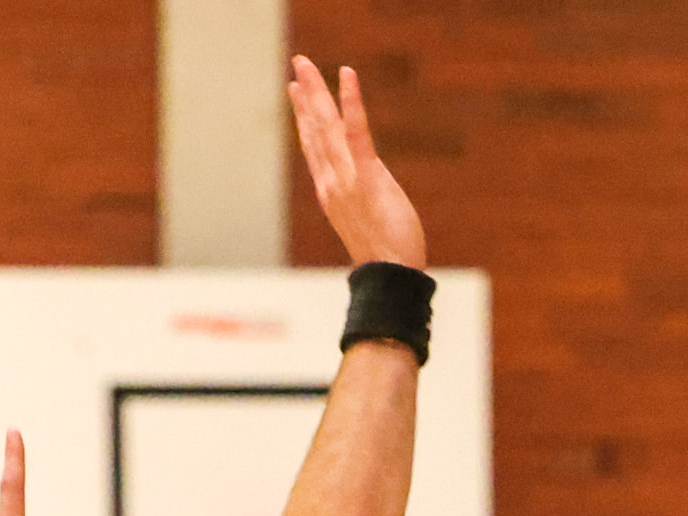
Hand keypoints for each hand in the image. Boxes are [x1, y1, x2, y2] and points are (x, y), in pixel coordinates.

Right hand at [289, 59, 426, 269]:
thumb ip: (363, 198)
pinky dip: (351, 103)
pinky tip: (346, 76)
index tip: (297, 91)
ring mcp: (347, 180)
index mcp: (330, 192)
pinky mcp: (368, 178)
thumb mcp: (369, 221)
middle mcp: (332, 183)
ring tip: (306, 65)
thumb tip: (366, 190)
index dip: (304, 117)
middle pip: (315, 130)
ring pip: (327, 127)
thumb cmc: (387, 258)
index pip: (314, 147)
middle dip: (306, 94)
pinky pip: (357, 133)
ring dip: (317, 92)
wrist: (391, 280)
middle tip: (298, 64)